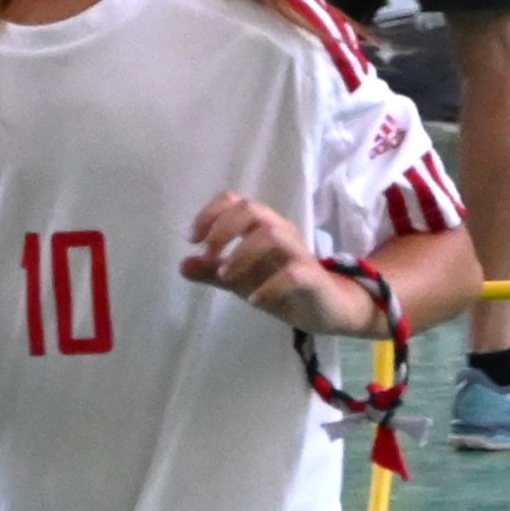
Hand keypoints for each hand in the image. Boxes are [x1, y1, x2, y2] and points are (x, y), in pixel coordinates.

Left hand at [181, 192, 373, 334]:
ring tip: (225, 276)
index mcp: (263, 227)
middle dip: (223, 229)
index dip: (210, 213)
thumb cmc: (282, 288)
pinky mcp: (313, 278)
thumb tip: (182, 265)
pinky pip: (293, 274)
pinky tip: (254, 301)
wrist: (328, 310)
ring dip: (242, 254)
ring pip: (271, 235)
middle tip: (209, 256)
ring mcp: (299, 254)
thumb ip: (212, 272)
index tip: (192, 239)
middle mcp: (281, 232)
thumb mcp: (241, 280)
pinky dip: (269, 286)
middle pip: (253, 210)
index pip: (236, 201)